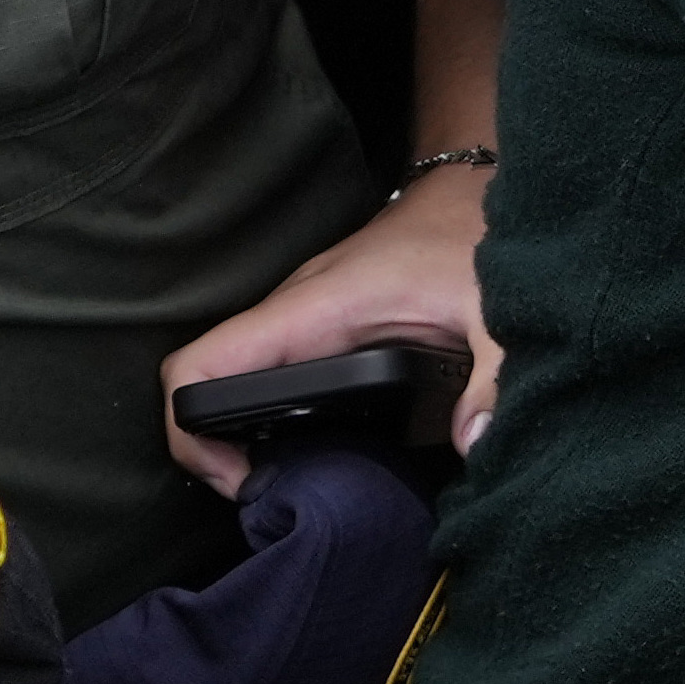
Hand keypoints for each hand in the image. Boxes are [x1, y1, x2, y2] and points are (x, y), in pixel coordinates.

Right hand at [162, 162, 492, 491]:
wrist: (475, 187)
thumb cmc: (474, 235)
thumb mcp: (494, 309)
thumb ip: (491, 378)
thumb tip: (474, 443)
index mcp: (313, 309)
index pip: (202, 363)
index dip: (190, 433)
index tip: (236, 480)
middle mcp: (294, 312)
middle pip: (205, 380)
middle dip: (214, 450)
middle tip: (268, 496)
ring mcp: (304, 317)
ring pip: (234, 375)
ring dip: (240, 433)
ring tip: (289, 483)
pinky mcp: (322, 324)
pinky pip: (270, 369)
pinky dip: (270, 412)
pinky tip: (317, 448)